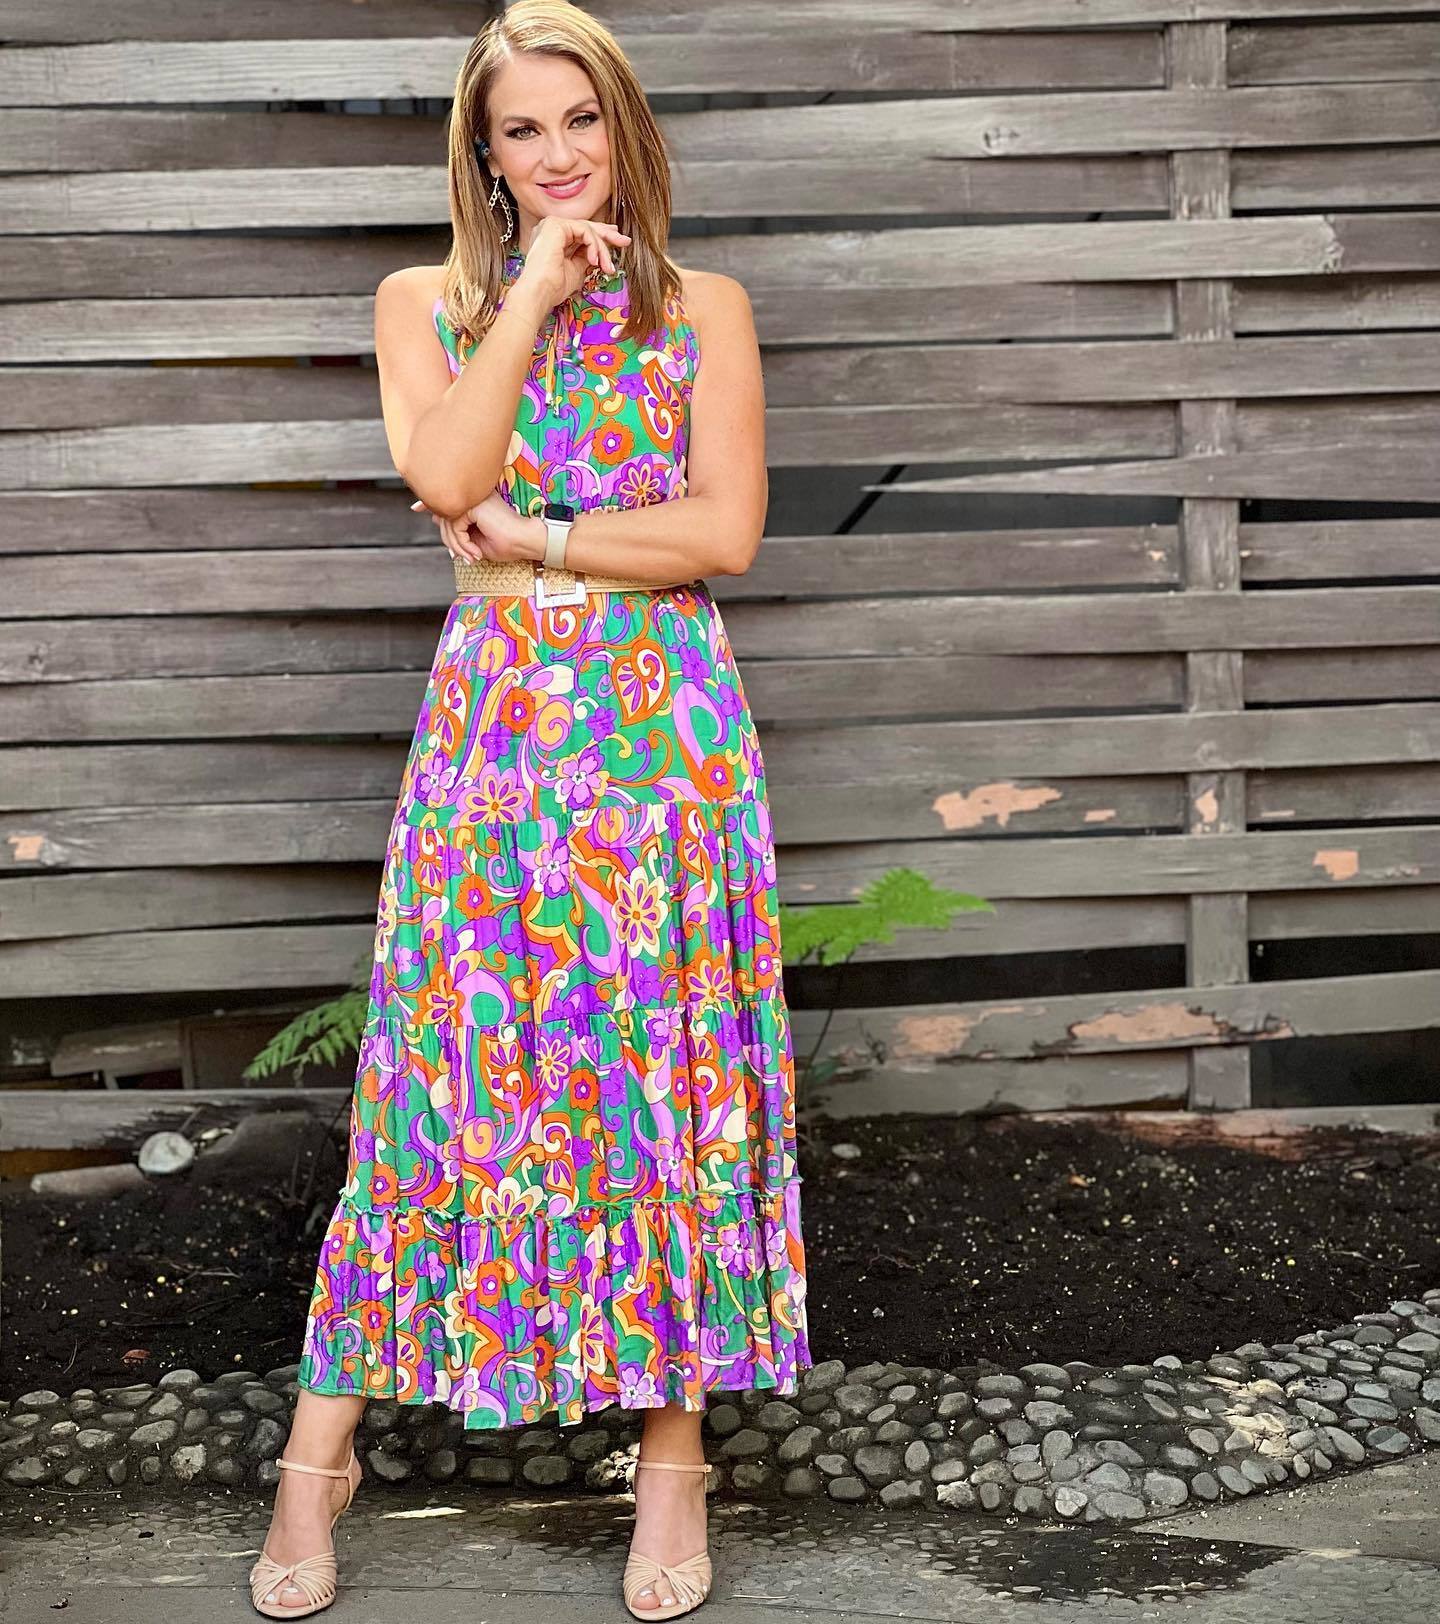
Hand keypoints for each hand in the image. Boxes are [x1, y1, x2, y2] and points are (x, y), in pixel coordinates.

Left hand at [410, 493, 544, 564]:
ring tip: (471, 557)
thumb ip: (457, 528)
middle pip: (444, 513)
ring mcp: (474, 497)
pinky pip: (454, 527)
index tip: (416, 508)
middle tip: (459, 556)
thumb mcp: (475, 537)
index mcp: (476, 497)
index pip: (447, 498)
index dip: (429, 503)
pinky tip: (475, 552)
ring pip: (447, 523)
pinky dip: (462, 544)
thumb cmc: (508, 543)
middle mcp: (474, 493)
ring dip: (457, 546)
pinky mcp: (474, 506)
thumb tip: (437, 521)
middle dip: (448, 539)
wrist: (527, 541)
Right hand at [515, 214, 631, 308]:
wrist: (540, 293)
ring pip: (587, 229)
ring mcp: (552, 224)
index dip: (600, 236)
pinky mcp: (555, 225)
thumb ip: (586, 257)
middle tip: (625, 241)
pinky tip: (594, 260)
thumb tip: (601, 252)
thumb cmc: (554, 287)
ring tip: (607, 266)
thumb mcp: (577, 269)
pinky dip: (594, 244)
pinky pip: (584, 230)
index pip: (581, 232)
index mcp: (554, 238)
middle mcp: (551, 228)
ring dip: (601, 248)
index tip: (618, 241)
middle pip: (586, 227)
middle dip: (608, 235)